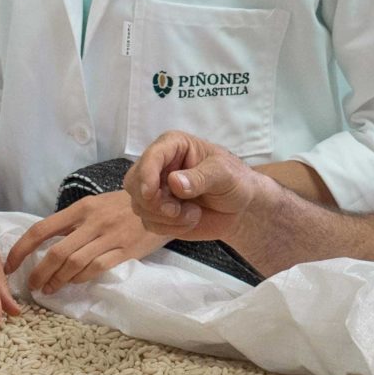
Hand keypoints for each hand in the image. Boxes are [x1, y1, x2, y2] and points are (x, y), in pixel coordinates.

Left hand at [4, 191, 167, 293]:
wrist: (161, 203)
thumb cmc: (123, 207)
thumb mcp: (95, 206)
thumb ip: (72, 222)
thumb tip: (45, 243)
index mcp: (80, 208)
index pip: (42, 229)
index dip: (21, 249)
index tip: (10, 265)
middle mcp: (92, 221)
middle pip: (56, 252)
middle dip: (38, 273)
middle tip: (32, 286)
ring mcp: (109, 237)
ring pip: (74, 264)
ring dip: (57, 280)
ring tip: (49, 289)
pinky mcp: (125, 250)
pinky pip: (96, 268)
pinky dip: (80, 279)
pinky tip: (73, 283)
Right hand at [125, 131, 266, 243]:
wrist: (240, 209)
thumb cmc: (235, 182)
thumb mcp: (224, 174)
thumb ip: (201, 177)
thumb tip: (174, 182)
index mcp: (173, 146)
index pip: (150, 156)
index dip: (146, 175)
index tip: (150, 193)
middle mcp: (159, 166)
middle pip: (134, 182)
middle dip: (154, 202)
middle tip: (177, 210)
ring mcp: (156, 190)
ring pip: (140, 206)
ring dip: (167, 217)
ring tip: (193, 214)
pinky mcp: (157, 212)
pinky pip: (150, 223)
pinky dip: (170, 228)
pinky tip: (190, 221)